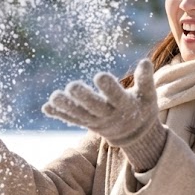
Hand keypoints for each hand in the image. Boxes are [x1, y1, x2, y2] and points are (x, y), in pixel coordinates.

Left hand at [42, 59, 164, 164]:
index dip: (109, 88)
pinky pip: (72, 119)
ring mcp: (96, 121)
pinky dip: (59, 114)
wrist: (134, 133)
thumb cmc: (142, 106)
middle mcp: (109, 115)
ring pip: (79, 115)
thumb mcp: (149, 95)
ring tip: (54, 97)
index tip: (100, 76)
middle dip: (83, 98)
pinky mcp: (86, 122)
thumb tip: (145, 61)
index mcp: (126, 107)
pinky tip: (46, 108)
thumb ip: (146, 80)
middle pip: (95, 108)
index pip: (117, 97)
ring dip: (66, 107)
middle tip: (72, 86)